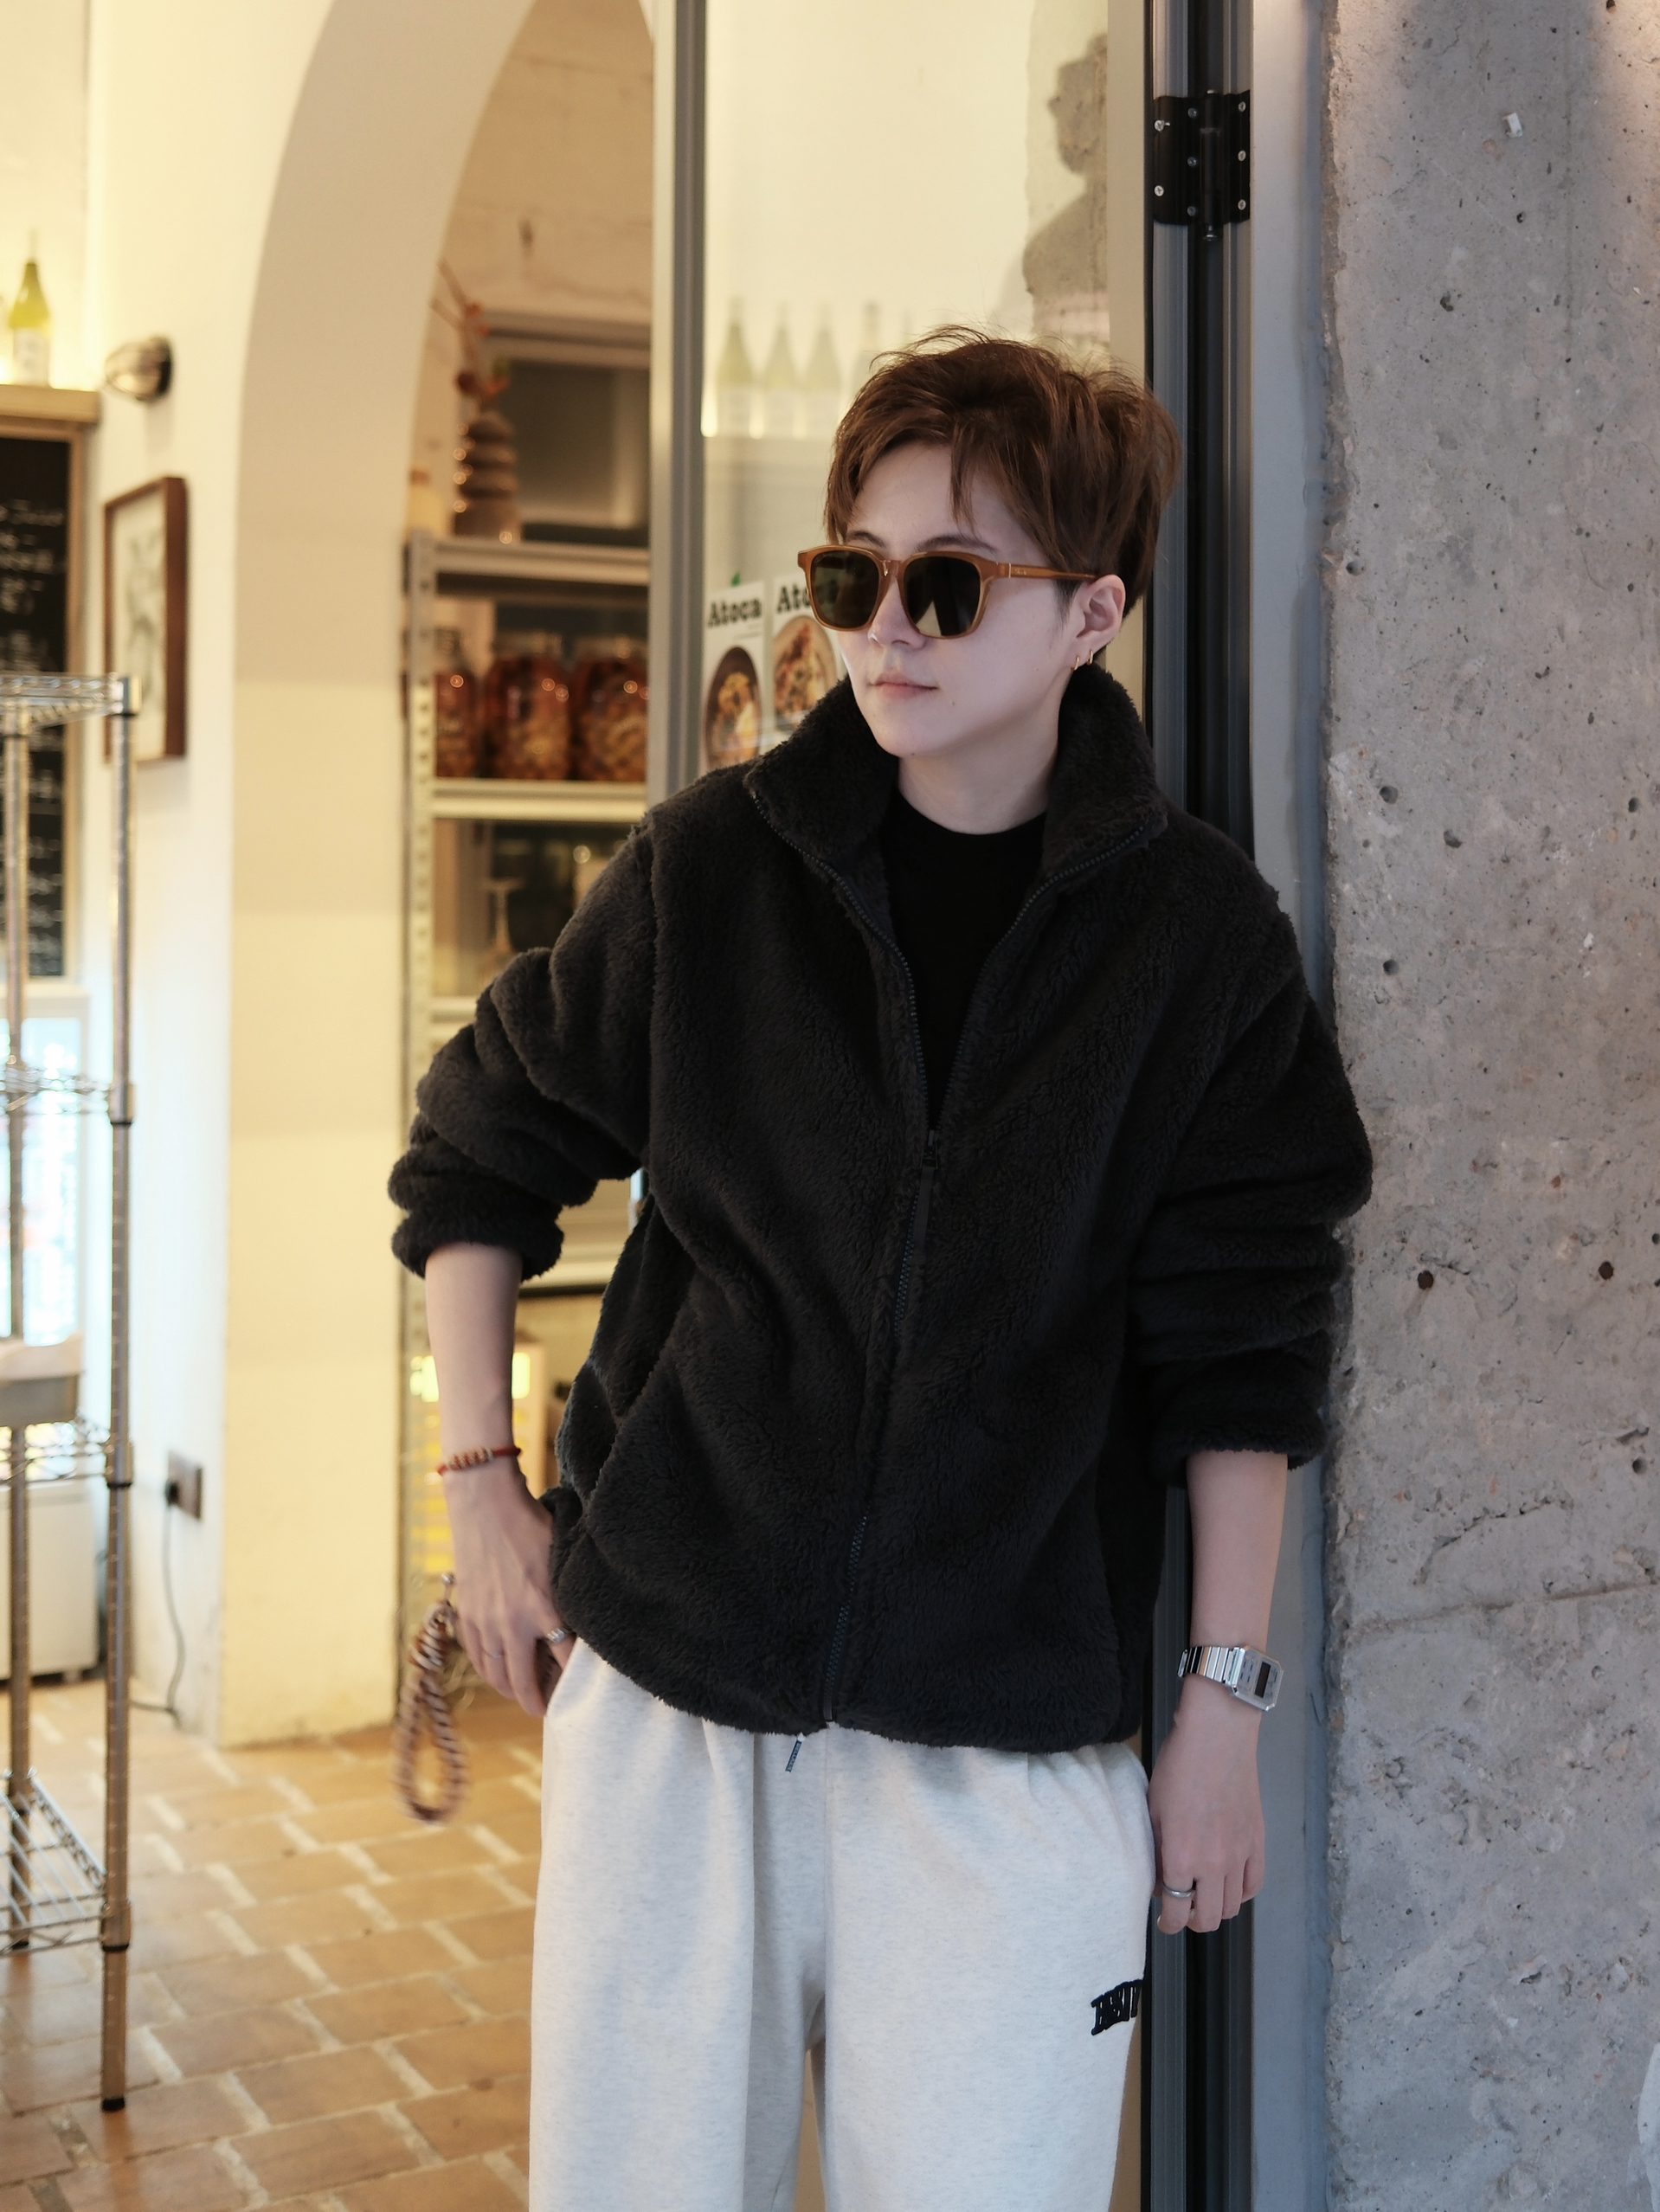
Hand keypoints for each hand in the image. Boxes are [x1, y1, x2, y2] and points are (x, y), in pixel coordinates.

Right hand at [443, 1461, 572, 1718]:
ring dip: (511, 1691)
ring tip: (524, 1696)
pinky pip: (478, 1658)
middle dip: (537, 1703)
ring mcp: (486, 1623)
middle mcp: (513, 1624)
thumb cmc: (531, 1526)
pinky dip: (489, 1673)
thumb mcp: (562, 1559)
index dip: (574, 1682)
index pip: (566, 1662)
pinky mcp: (468, 1616)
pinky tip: (498, 1674)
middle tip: (547, 1710)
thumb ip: (572, 1594)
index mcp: (544, 1609)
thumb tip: (590, 1617)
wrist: (485, 1507)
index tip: (582, 1692)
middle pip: (525, 1683)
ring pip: (497, 1676)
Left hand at [1146, 1678, 1265, 1934]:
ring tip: (1203, 1896)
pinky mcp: (1257, 1842)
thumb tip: (1159, 1879)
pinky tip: (1229, 1884)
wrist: (1217, 1736)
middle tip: (1181, 1912)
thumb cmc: (1180, 1765)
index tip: (1164, 1921)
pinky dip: (1241, 1893)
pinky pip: (1254, 1885)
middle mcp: (1212, 1862)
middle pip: (1207, 1919)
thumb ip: (1155, 1851)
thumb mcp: (1153, 1809)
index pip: (1175, 1911)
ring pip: (1232, 1907)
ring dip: (1216, 1908)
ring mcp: (1239, 1854)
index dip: (1167, 1923)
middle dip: (1190, 1922)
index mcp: (1180, 1855)